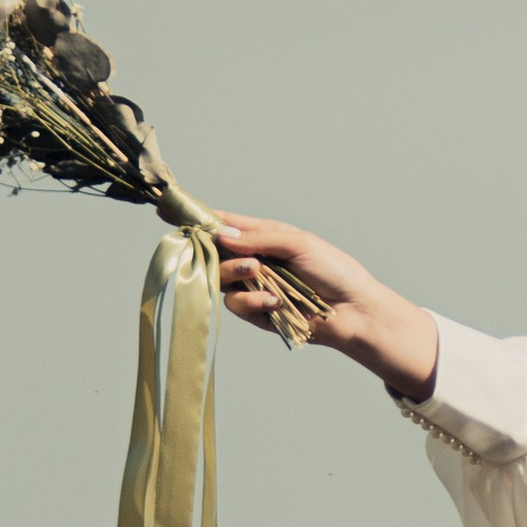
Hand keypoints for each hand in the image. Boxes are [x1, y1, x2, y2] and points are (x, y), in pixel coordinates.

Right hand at [213, 212, 440, 397]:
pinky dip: (252, 301)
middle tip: (224, 250)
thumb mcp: (299, 243)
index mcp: (265, 237)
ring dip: (234, 273)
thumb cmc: (335, 272)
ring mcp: (256, 288)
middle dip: (214, 250)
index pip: (227, 225)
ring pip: (220, 279)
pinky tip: (274, 301)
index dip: (201, 220)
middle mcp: (256, 261)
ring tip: (257, 272)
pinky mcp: (259, 313)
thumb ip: (260, 237)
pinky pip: (237, 305)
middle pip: (214, 253)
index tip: (170, 213)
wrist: (356, 311)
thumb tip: (221, 234)